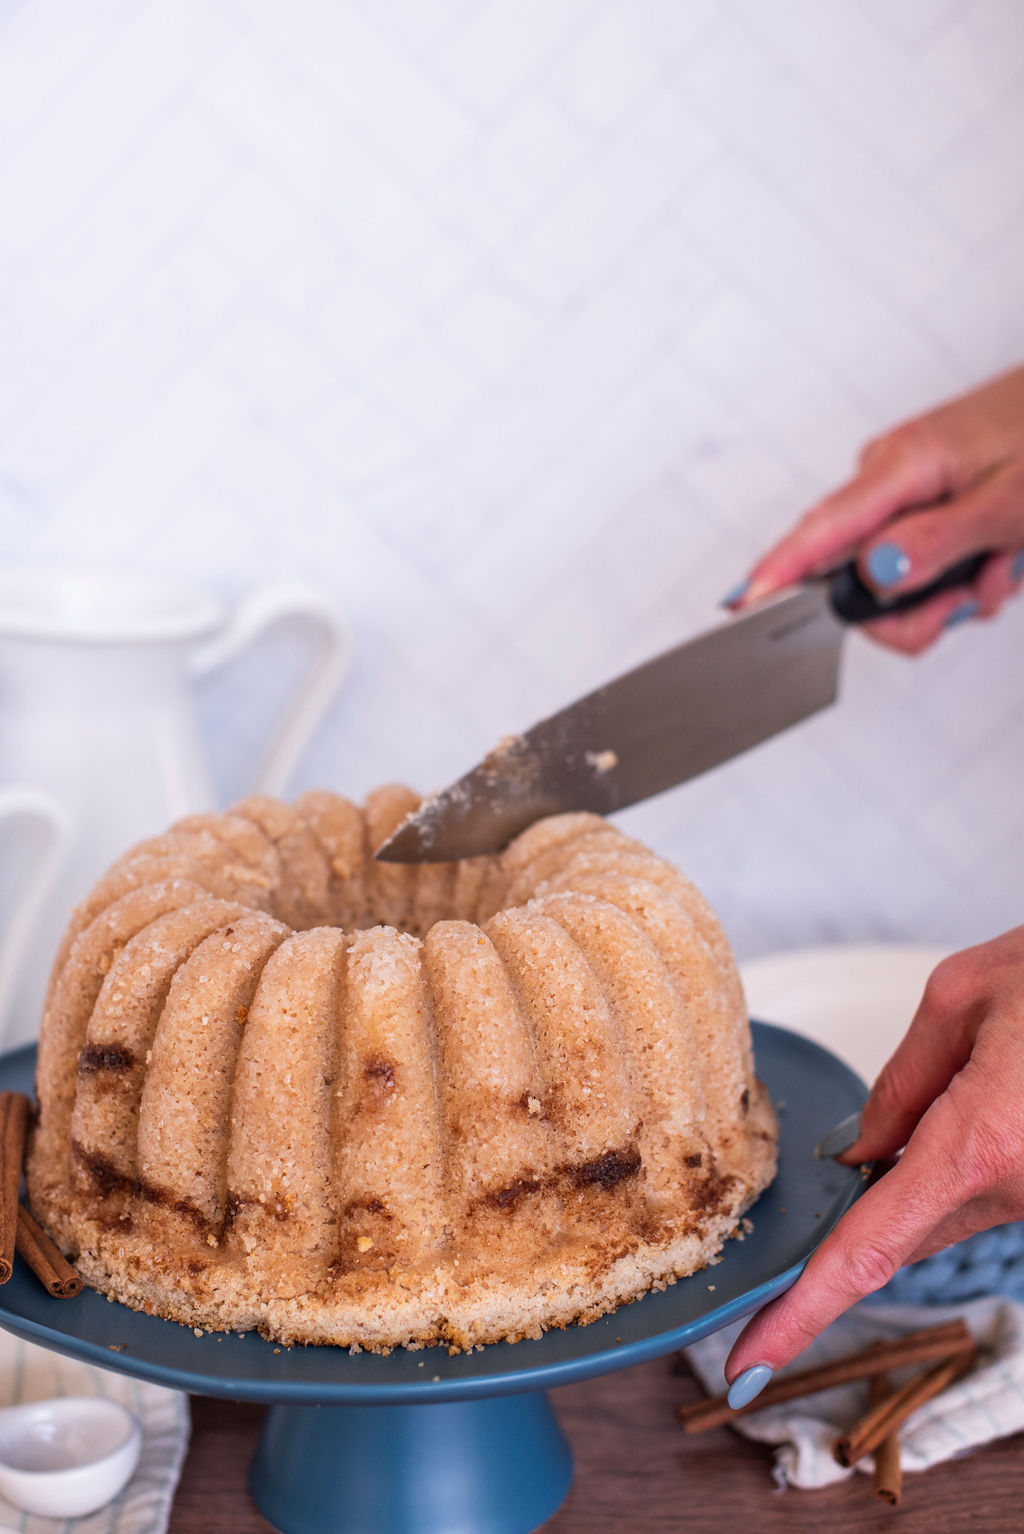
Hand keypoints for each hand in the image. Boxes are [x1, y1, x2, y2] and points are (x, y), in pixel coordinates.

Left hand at [725, 926, 1023, 1400]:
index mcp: (978, 1143)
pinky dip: (949, 1163)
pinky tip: (973, 1102)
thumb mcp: (966, 994)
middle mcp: (1016, 1189)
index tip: (749, 1364)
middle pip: (899, 1230)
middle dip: (854, 1212)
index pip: (867, 1250)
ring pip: (939, 1210)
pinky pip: (979, 1194)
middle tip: (853, 1168)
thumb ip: (902, 1080)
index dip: (801, 1312)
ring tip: (967, 1076)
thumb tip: (860, 1150)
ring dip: (915, 1170)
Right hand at [730, 366, 1023, 653]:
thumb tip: (876, 571)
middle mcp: (888, 474)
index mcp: (903, 464)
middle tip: (976, 597)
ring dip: (951, 591)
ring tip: (1002, 563)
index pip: (824, 526)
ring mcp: (900, 487)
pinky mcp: (917, 497)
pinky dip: (958, 573)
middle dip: (918, 608)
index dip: (781, 569)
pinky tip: (996, 552)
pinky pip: (915, 560)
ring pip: (893, 578)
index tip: (743, 601)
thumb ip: (940, 540)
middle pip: (858, 576)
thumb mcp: (1010, 502)